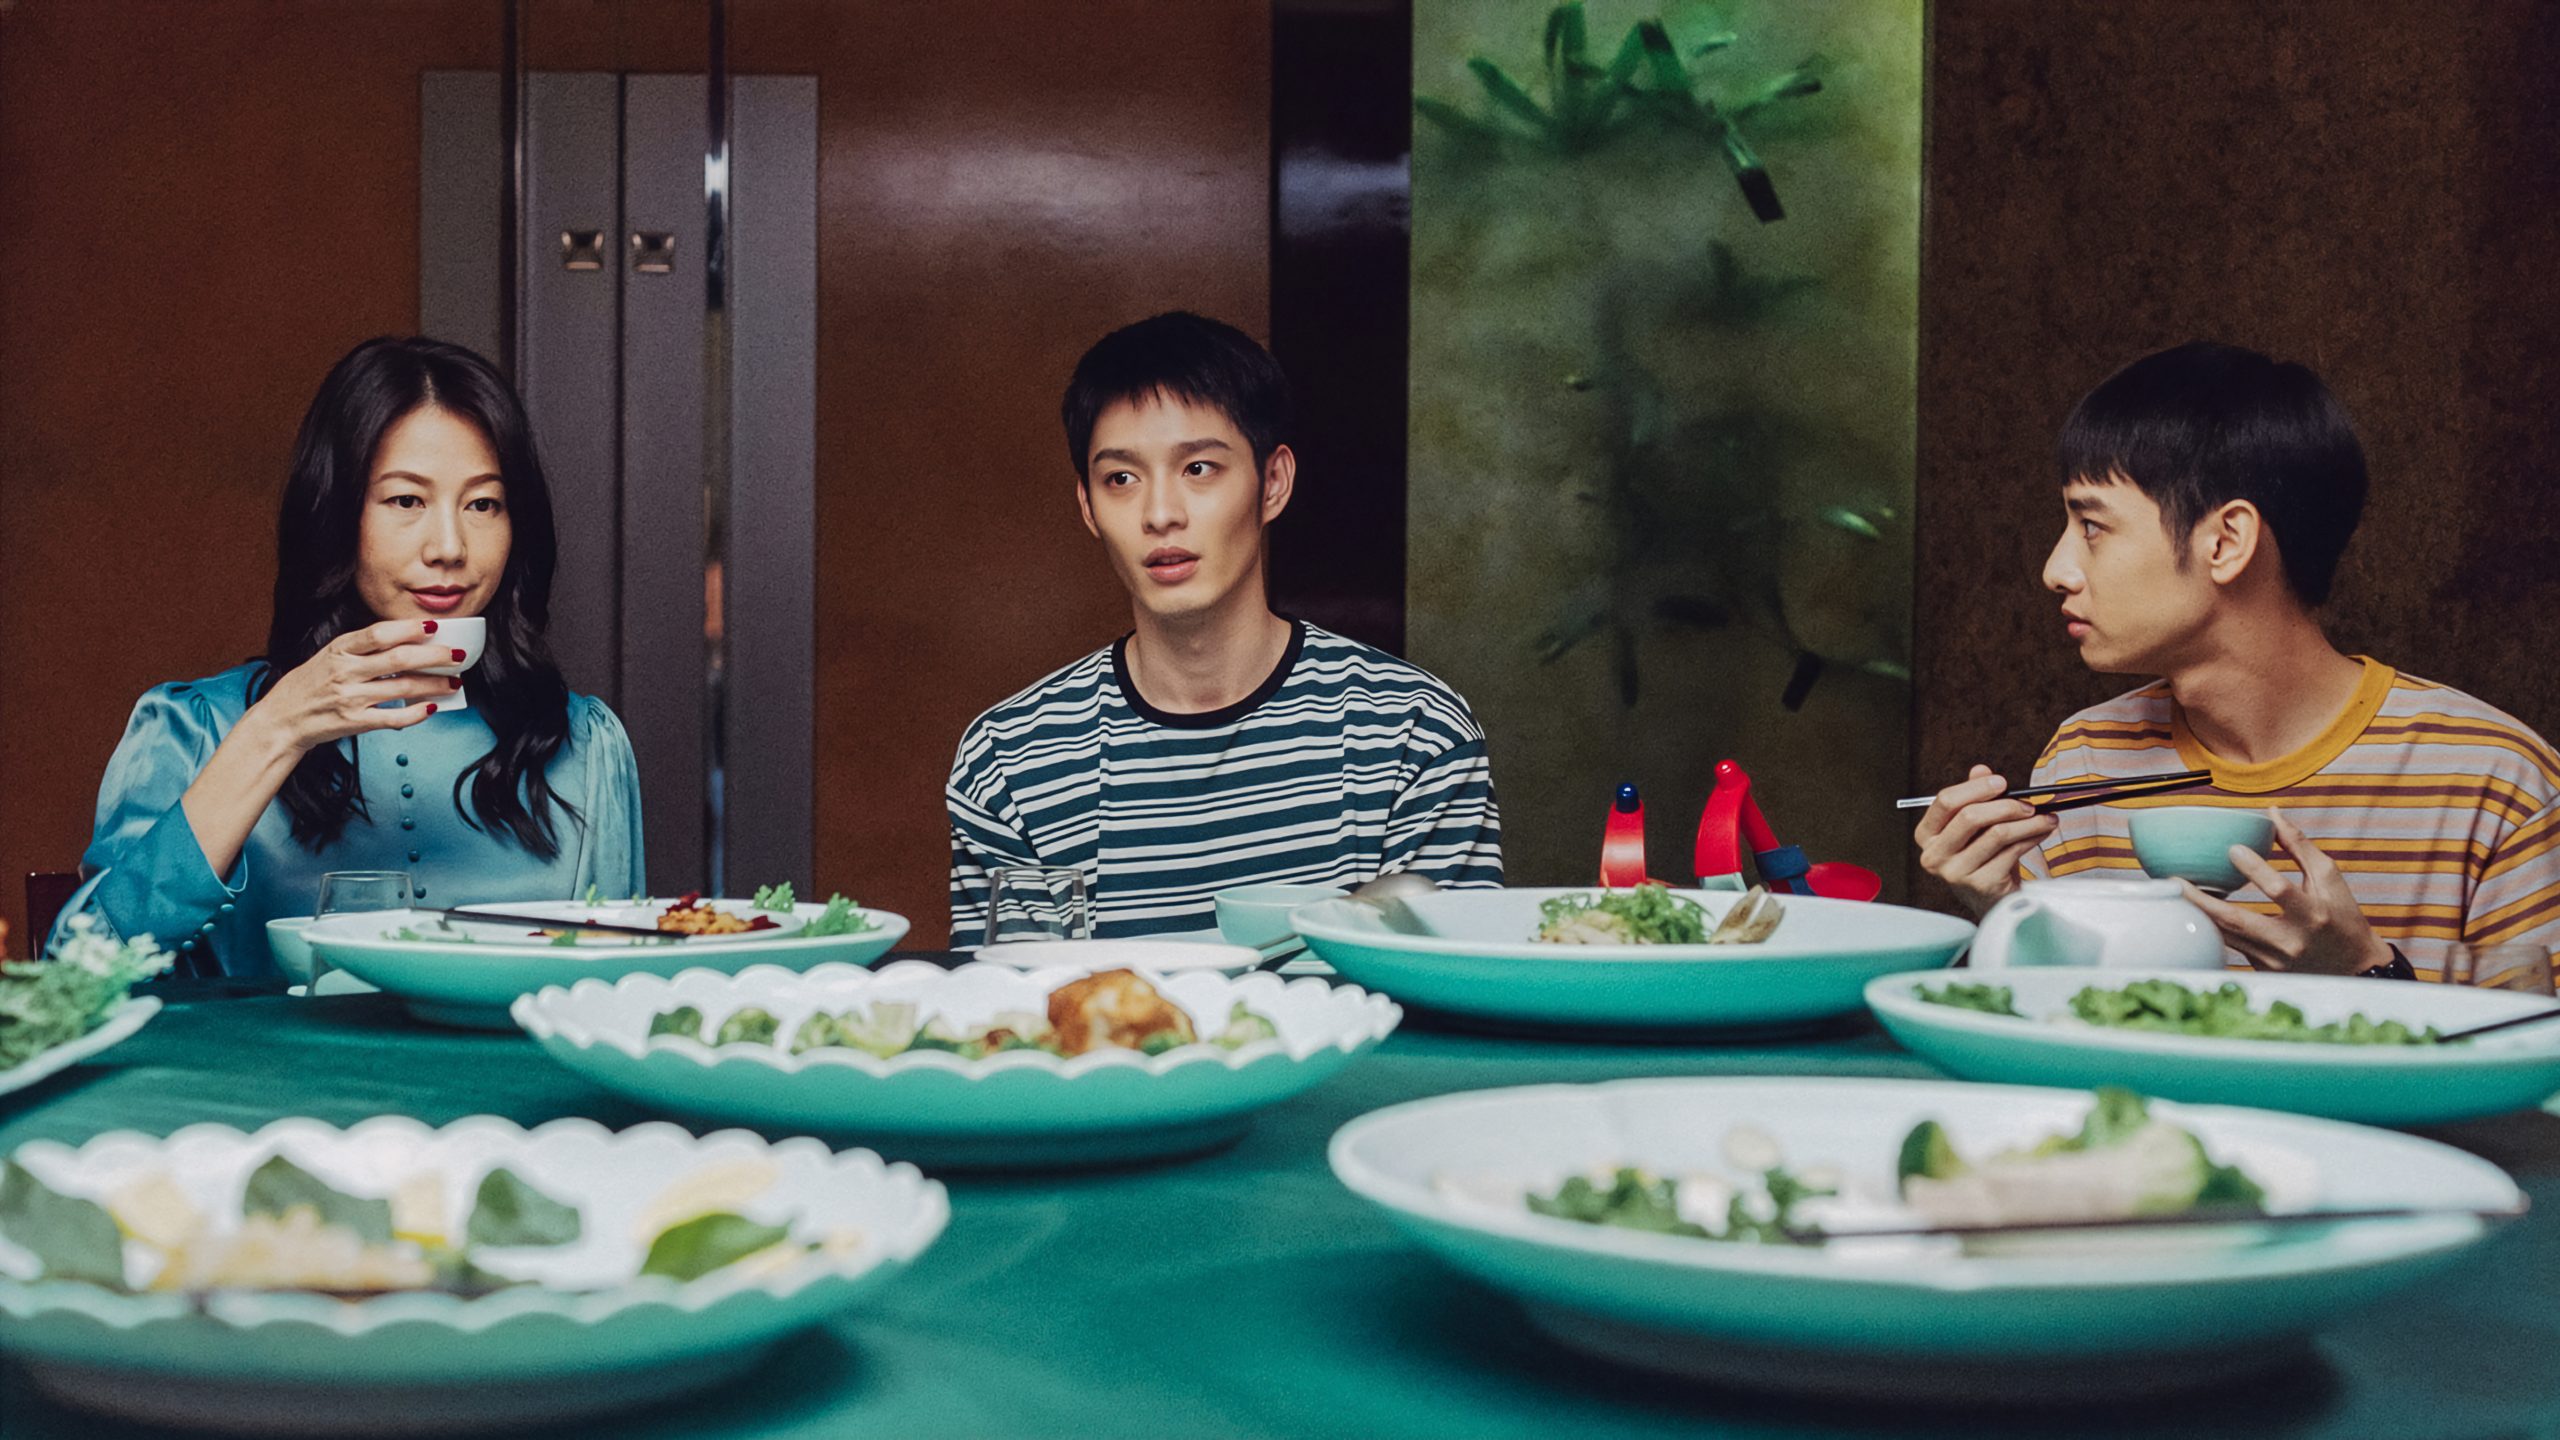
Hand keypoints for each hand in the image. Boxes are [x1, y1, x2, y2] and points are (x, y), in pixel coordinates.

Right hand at [239, 619, 459, 756]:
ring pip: (403, 688)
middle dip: (434, 656)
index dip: (409, 629)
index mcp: (339, 650)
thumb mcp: (329, 656)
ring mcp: (350, 698)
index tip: (434, 626)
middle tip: (456, 655)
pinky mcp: (355, 722)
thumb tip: (408, 643)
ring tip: (454, 682)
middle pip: (399, 659)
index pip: (378, 634)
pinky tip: (432, 707)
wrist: (281, 719)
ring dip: (434, 684)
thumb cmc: (309, 685)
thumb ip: (362, 649)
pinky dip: (416, 712)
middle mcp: (345, 672)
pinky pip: (394, 717)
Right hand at [1914, 764, 2057, 916]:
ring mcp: (1956, 872)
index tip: (2001, 782)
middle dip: (2006, 805)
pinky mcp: (1981, 884)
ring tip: (2045, 817)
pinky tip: (2042, 832)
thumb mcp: (1973, 827)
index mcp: (1926, 835)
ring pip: (1997, 833)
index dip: (1975, 788)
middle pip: (1970, 816)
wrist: (1989, 899)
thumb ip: (1973, 797)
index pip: (1945, 802)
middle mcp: (1935, 855)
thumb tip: (1980, 770)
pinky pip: (2012, 851)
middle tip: (2029, 804)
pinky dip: (2032, 838)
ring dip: (2028, 822)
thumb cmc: (1980, 857)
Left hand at [2179, 807, 2392, 974]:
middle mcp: (2291, 941)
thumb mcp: (2329, 879)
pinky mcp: (2262, 969)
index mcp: (2313, 914)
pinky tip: (2194, 909)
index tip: (2232, 848)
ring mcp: (2274, 959)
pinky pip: (2230, 945)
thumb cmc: (2342, 918)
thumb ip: (2299, 846)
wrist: (2354, 969)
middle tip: (2175, 879)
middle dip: (2201, 900)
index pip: (2279, 890)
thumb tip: (2272, 813)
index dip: (2255, 869)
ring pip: (2225, 936)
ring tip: (2174, 891)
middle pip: (2237, 921)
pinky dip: (2211, 926)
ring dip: (2197, 913)